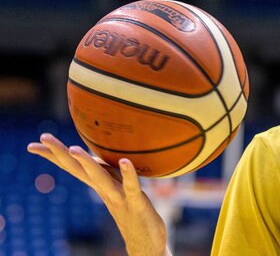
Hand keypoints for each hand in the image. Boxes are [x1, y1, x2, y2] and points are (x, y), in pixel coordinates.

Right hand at [27, 133, 167, 255]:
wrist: (144, 244)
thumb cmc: (132, 212)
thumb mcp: (118, 189)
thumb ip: (109, 173)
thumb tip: (100, 155)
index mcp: (99, 185)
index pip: (73, 168)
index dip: (54, 156)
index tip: (34, 145)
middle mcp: (104, 190)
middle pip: (79, 169)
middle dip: (61, 153)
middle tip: (43, 137)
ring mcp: (119, 197)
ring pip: (100, 178)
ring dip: (87, 163)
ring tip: (73, 148)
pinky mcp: (136, 203)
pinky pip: (132, 187)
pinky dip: (129, 174)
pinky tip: (125, 161)